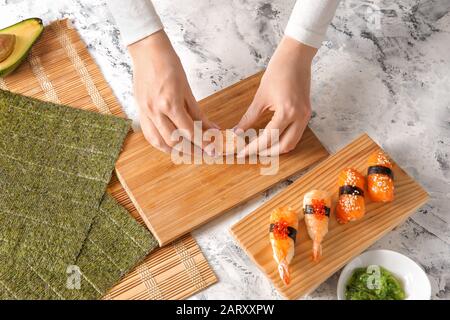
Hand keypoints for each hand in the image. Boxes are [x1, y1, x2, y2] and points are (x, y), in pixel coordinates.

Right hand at [128, 30, 217, 152]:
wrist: (147, 51)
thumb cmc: (169, 64)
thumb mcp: (187, 89)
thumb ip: (198, 113)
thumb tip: (212, 128)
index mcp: (170, 104)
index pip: (189, 131)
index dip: (203, 143)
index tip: (212, 149)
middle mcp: (155, 111)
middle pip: (174, 142)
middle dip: (191, 151)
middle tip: (204, 154)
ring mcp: (145, 112)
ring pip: (159, 142)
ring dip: (175, 152)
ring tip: (189, 153)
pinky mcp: (140, 111)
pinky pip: (150, 134)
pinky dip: (161, 143)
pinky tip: (171, 145)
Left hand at [235, 36, 316, 155]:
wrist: (296, 57)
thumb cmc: (278, 71)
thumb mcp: (260, 97)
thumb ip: (249, 117)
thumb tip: (238, 131)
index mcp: (287, 111)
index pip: (269, 138)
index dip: (254, 148)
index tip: (242, 153)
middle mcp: (299, 117)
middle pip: (283, 146)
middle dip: (266, 152)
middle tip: (250, 152)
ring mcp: (305, 116)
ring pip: (292, 143)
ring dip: (276, 148)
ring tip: (260, 147)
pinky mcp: (306, 114)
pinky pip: (296, 134)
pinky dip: (284, 139)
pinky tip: (271, 138)